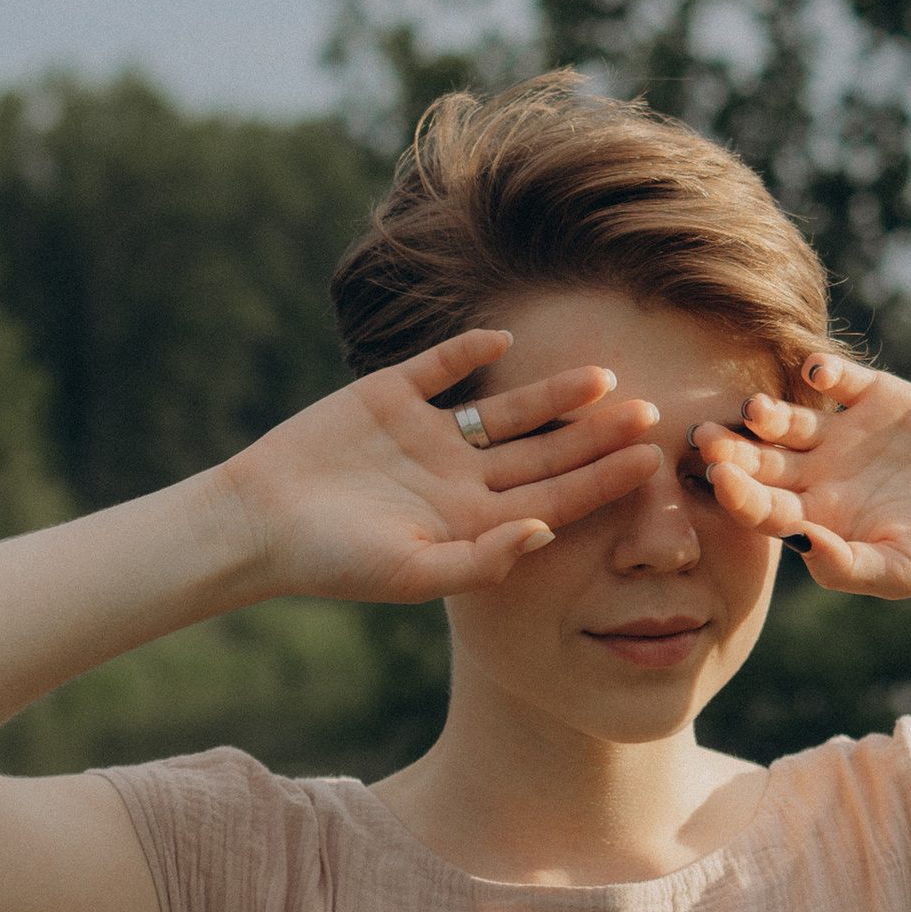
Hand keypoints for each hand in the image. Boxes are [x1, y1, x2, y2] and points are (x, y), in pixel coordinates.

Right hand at [211, 331, 660, 604]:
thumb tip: (546, 531)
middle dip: (596, 435)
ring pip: (505, 410)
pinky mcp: (388, 398)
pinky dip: (468, 352)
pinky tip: (504, 338)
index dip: (603, 479)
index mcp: (472, 522)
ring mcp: (427, 436)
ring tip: (603, 376)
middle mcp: (459, 477)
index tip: (652, 460)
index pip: (555, 498)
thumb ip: (481, 559)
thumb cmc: (331, 561)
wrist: (256, 523)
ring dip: (552, 395)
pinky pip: (438, 369)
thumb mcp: (410, 573)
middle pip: (543, 452)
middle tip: (654, 411)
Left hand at [690, 351, 910, 599]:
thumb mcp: (907, 570)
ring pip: (791, 419)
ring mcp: (846, 433)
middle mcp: (821, 474)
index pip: (763, 508)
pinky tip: (816, 371)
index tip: (719, 480)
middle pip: (762, 461)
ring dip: (769, 413)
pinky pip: (842, 378)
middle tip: (705, 439)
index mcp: (818, 520)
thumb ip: (851, 566)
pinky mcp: (878, 396)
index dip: (740, 496)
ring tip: (756, 409)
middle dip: (735, 450)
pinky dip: (827, 370)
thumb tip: (802, 551)